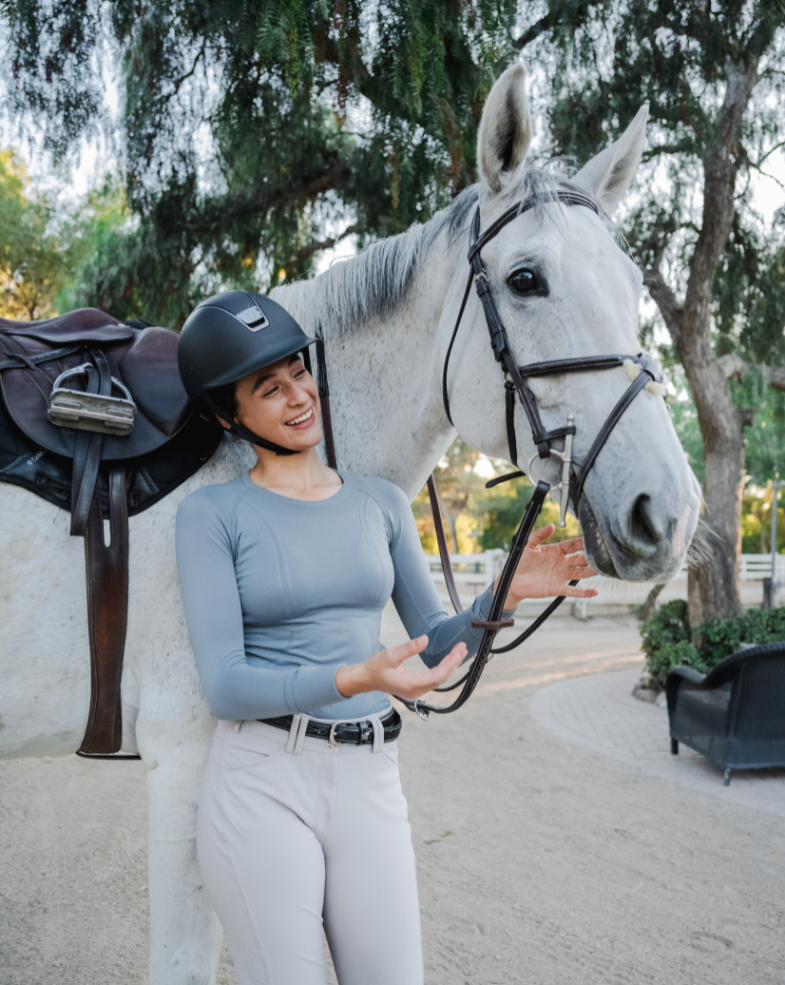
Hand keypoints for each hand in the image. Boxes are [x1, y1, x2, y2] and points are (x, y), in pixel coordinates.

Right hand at [335, 636, 466, 699]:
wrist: (365, 678)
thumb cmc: (375, 667)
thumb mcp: (390, 655)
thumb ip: (409, 648)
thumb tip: (425, 639)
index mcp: (411, 685)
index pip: (437, 676)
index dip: (450, 663)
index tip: (457, 650)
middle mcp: (416, 690)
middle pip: (441, 678)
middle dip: (453, 662)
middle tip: (463, 647)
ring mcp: (416, 690)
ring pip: (438, 679)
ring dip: (450, 665)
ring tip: (459, 652)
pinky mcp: (415, 686)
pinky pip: (433, 678)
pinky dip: (443, 668)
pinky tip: (448, 660)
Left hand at [494, 524, 598, 608]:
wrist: (511, 580)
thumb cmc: (519, 561)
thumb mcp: (527, 545)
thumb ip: (538, 534)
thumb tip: (551, 526)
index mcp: (556, 551)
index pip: (573, 545)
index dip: (583, 541)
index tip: (594, 537)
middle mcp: (561, 562)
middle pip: (581, 558)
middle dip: (592, 555)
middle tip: (604, 552)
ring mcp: (561, 575)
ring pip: (582, 572)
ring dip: (592, 571)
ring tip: (604, 568)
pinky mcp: (558, 588)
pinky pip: (574, 590)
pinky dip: (585, 592)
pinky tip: (596, 591)